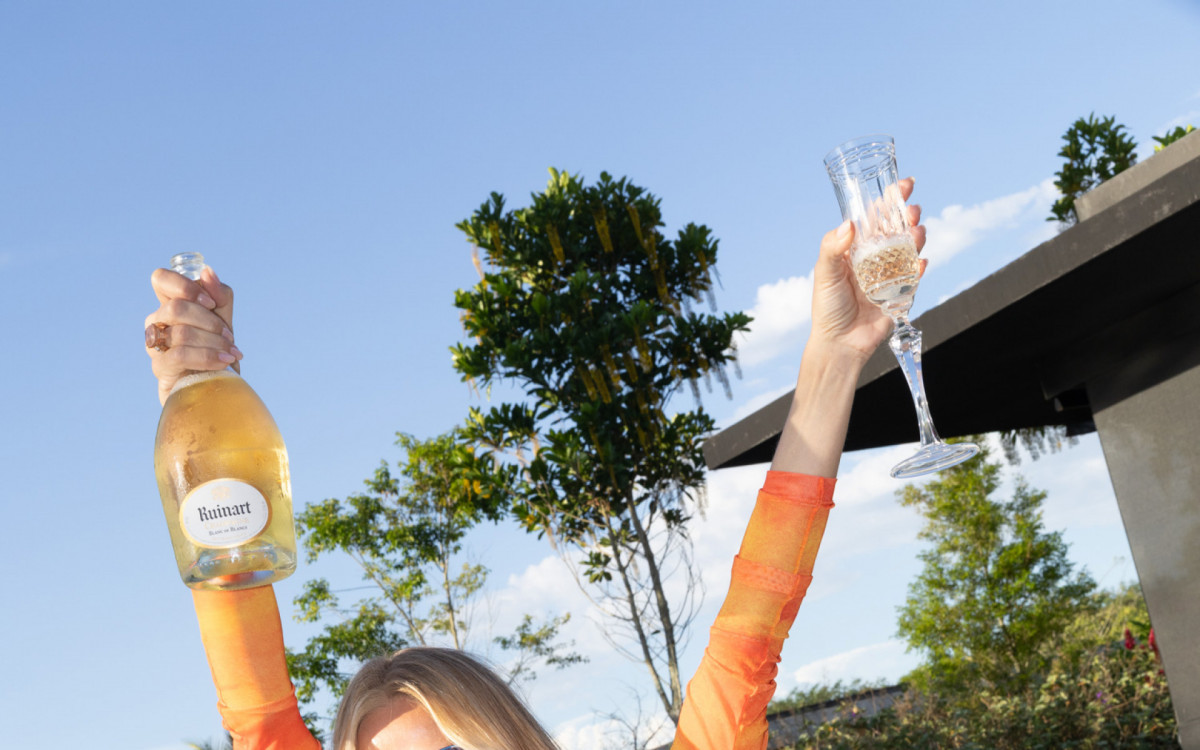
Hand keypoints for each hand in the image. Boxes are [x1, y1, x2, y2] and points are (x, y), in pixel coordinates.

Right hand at [145, 266, 241, 404]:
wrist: (217, 390)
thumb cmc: (217, 352)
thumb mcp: (225, 322)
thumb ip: (219, 297)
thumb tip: (207, 272)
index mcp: (169, 305)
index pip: (160, 279)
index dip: (185, 286)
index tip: (210, 302)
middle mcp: (156, 323)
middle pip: (175, 307)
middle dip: (210, 321)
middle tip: (228, 335)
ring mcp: (155, 346)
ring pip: (181, 332)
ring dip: (214, 341)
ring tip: (231, 352)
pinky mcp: (160, 369)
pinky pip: (180, 355)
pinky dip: (208, 356)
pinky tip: (224, 362)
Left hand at [810, 177, 925, 361]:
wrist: (840, 343)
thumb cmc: (828, 307)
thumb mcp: (824, 273)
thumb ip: (833, 248)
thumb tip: (848, 224)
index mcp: (855, 248)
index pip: (874, 218)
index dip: (889, 200)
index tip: (903, 185)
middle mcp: (875, 257)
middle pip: (897, 229)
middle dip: (907, 215)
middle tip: (912, 210)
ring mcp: (890, 274)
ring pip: (909, 248)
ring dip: (916, 236)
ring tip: (916, 232)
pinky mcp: (901, 292)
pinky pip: (916, 276)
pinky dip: (921, 267)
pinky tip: (921, 262)